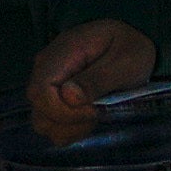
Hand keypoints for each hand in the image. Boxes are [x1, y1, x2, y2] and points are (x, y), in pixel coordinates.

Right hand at [26, 16, 159, 146]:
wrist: (131, 42)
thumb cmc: (131, 48)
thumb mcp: (125, 61)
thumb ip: (98, 79)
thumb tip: (68, 96)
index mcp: (60, 54)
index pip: (41, 92)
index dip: (64, 111)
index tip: (94, 110)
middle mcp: (45, 69)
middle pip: (39, 110)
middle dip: (69, 121)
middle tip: (98, 113)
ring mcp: (46, 83)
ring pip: (42, 121)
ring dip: (70, 128)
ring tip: (95, 115)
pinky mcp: (53, 97)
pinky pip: (51, 124)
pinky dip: (69, 129)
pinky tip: (89, 118)